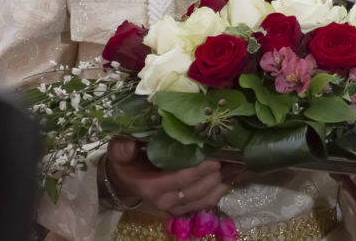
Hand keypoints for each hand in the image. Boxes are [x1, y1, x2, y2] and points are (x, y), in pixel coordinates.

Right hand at [105, 138, 230, 216]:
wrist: (125, 180)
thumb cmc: (126, 162)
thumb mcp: (119, 150)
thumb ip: (122, 148)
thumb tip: (129, 146)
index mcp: (150, 186)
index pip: (179, 180)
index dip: (199, 171)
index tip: (215, 159)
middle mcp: (164, 201)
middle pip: (197, 190)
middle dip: (215, 175)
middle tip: (230, 157)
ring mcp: (174, 207)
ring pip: (204, 199)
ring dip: (222, 183)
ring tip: (236, 166)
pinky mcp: (182, 209)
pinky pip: (205, 204)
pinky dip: (220, 191)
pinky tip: (232, 177)